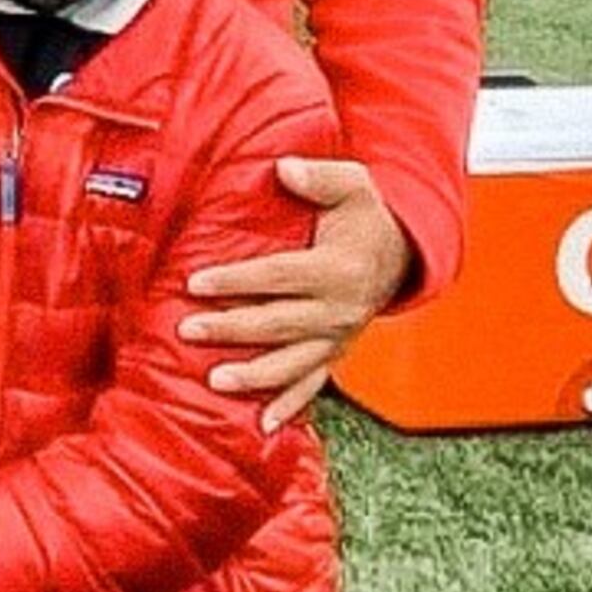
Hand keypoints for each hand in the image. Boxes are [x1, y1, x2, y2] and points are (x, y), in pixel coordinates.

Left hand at [181, 159, 414, 430]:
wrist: (404, 253)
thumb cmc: (367, 216)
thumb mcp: (353, 184)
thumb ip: (319, 177)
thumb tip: (283, 168)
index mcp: (340, 268)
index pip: (279, 276)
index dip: (237, 280)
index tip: (196, 283)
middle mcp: (341, 309)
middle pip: (278, 323)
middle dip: (231, 328)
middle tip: (187, 330)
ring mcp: (339, 337)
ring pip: (293, 362)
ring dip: (254, 375)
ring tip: (214, 380)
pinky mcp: (337, 353)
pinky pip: (314, 384)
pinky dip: (290, 406)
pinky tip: (263, 424)